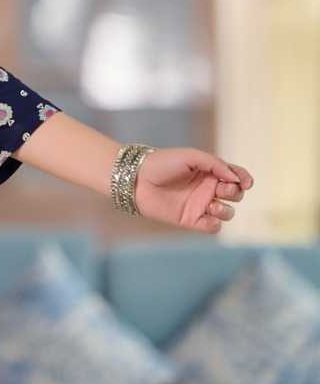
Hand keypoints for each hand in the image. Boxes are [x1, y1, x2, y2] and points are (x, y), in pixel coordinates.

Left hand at [132, 148, 253, 233]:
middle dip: (235, 192)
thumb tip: (236, 178)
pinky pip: (213, 227)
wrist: (138, 180)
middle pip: (235, 194)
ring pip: (227, 212)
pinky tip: (206, 215)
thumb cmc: (162, 163)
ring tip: (211, 204)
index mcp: (208, 171)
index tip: (245, 182)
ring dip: (226, 209)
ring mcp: (199, 204)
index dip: (245, 179)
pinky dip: (215, 223)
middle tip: (220, 188)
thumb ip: (215, 164)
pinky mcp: (191, 220)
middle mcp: (206, 188)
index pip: (235, 175)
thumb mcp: (192, 156)